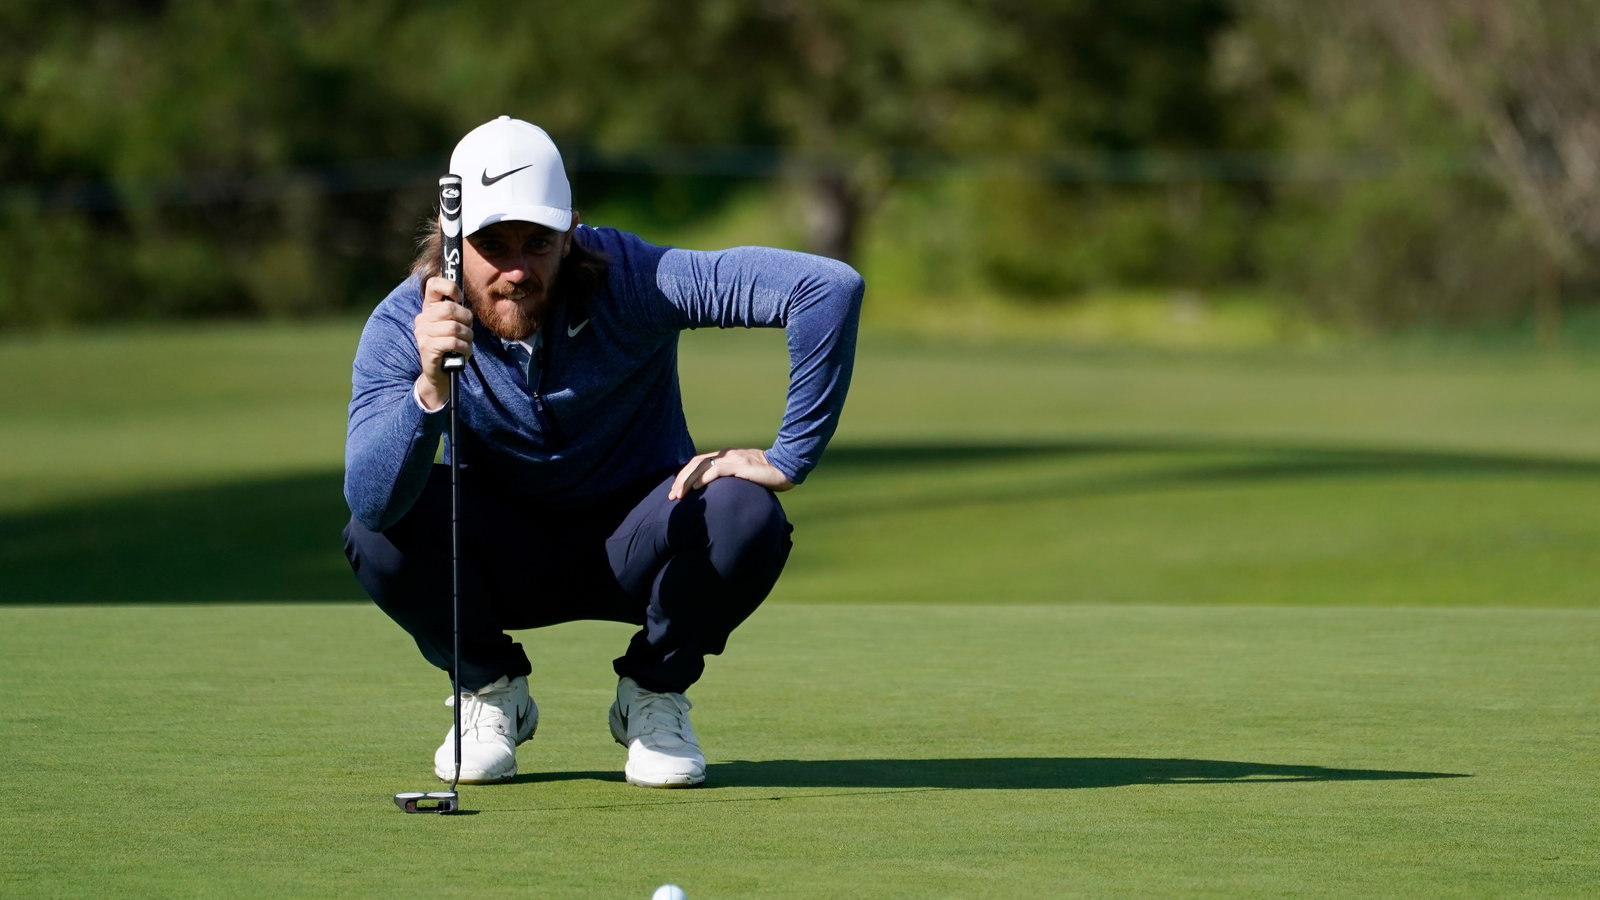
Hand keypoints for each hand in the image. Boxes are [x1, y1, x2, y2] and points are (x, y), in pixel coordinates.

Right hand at [413, 275, 474, 406]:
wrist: (439, 374)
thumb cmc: (450, 347)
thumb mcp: (453, 326)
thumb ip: (456, 311)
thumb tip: (463, 297)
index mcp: (429, 309)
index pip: (433, 284)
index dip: (450, 286)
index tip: (459, 298)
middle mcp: (422, 319)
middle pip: (449, 308)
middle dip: (466, 320)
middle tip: (468, 330)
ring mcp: (423, 333)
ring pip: (454, 327)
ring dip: (468, 337)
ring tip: (466, 344)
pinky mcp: (427, 348)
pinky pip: (453, 343)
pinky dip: (465, 348)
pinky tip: (465, 353)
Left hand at [668, 448, 794, 500]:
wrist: (787, 467)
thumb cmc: (768, 476)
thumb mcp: (746, 478)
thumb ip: (733, 481)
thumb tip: (721, 497)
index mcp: (726, 457)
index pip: (699, 463)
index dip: (685, 476)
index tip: (678, 491)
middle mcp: (726, 455)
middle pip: (695, 463)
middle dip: (681, 479)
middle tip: (672, 496)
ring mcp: (732, 458)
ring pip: (701, 465)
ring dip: (687, 481)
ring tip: (679, 495)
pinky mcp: (739, 465)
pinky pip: (716, 470)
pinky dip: (703, 479)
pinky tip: (696, 489)